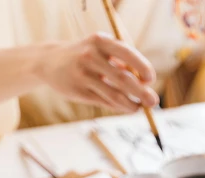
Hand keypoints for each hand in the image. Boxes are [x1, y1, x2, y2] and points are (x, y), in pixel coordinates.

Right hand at [36, 33, 158, 113]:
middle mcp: (91, 56)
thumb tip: (145, 84)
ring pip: (114, 94)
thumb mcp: (101, 51)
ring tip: (139, 108)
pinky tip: (127, 108)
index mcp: (100, 41)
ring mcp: (83, 74)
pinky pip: (105, 102)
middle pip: (123, 78)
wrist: (51, 62)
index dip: (142, 67)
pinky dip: (119, 107)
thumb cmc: (86, 57)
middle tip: (153, 102)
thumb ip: (121, 63)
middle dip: (141, 92)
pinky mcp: (79, 91)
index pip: (127, 54)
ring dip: (131, 104)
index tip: (150, 79)